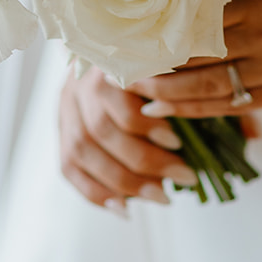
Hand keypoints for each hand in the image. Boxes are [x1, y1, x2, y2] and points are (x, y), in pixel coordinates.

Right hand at [59, 66, 199, 212]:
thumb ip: (166, 88)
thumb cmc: (142, 66)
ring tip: (162, 196)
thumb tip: (202, 132)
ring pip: (84, 152)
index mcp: (103, 64)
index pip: (118, 98)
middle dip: (145, 161)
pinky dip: (97, 193)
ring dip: (125, 182)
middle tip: (182, 176)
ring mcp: (65, 110)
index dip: (146, 125)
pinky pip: (69, 169)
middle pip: (102, 130)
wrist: (97, 53)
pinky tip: (125, 208)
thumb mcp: (155, 64)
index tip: (176, 142)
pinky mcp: (59, 133)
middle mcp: (79, 86)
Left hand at [127, 0, 261, 118]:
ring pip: (214, 89)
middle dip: (157, 71)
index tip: (130, 40)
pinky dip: (202, 110)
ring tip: (138, 98)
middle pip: (200, 61)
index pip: (199, 26)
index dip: (162, 37)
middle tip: (120, 74)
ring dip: (172, 96)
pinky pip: (237, 106)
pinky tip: (173, 110)